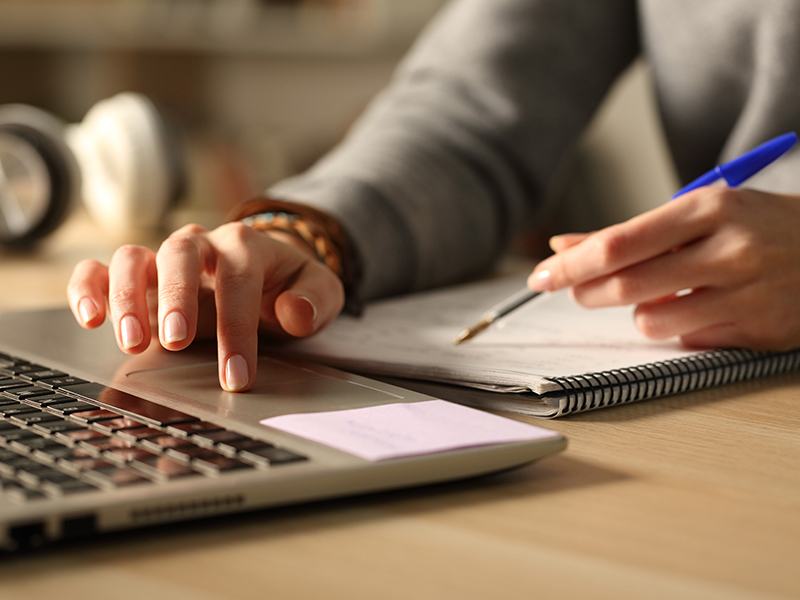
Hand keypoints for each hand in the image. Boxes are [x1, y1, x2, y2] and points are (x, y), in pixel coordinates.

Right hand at [66, 222, 344, 391]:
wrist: (268, 275)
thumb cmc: (290, 287)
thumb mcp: (319, 291)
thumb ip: (314, 300)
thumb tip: (293, 313)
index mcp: (247, 245)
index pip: (238, 278)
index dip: (237, 326)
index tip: (236, 375)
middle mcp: (201, 244)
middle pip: (180, 254)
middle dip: (176, 298)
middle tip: (177, 342)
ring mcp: (165, 259)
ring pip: (133, 257)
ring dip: (127, 297)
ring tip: (132, 341)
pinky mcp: (140, 276)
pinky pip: (101, 269)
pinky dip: (88, 287)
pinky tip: (90, 318)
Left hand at [527, 187, 799, 349]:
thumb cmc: (754, 225)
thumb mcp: (698, 212)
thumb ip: (629, 232)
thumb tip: (562, 246)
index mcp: (710, 210)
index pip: (619, 243)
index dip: (571, 265)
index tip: (541, 275)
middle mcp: (730, 251)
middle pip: (627, 286)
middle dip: (588, 292)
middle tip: (578, 291)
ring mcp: (749, 295)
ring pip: (651, 323)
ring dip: (640, 313)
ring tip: (661, 295)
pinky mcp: (760, 332)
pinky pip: (688, 341)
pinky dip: (679, 328)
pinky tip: (702, 308)